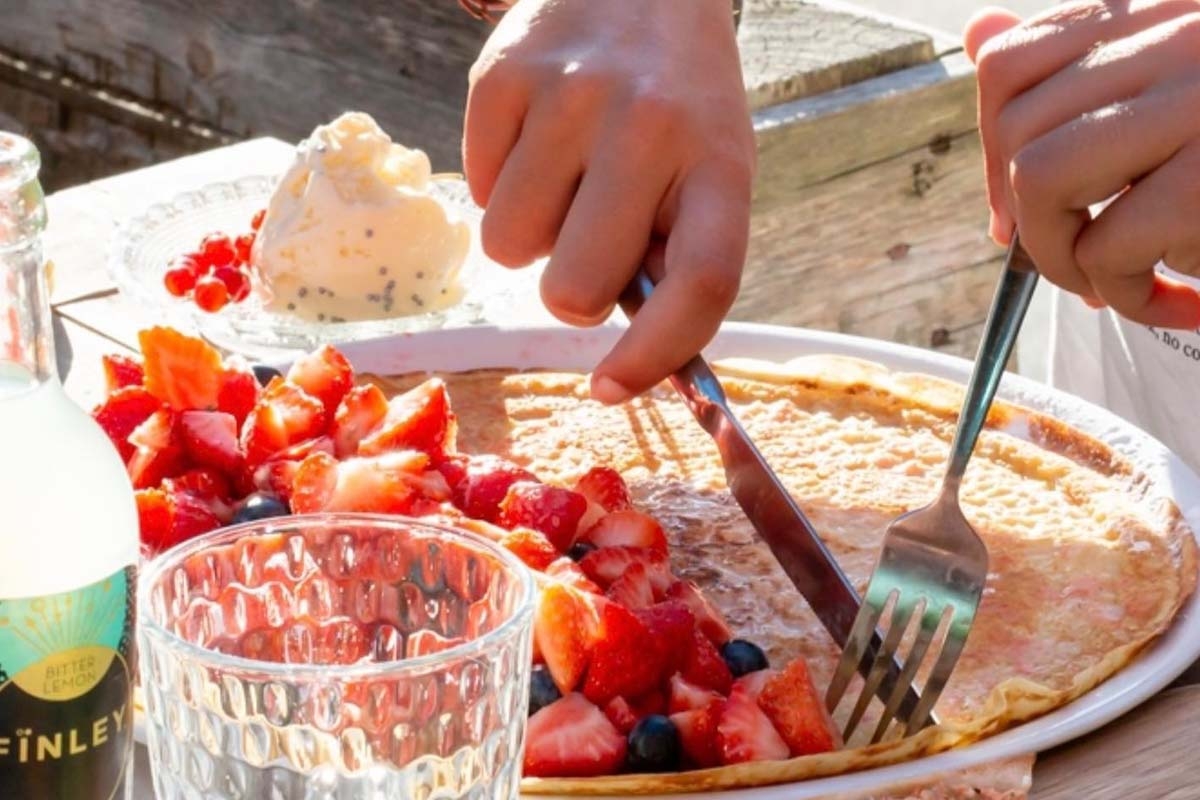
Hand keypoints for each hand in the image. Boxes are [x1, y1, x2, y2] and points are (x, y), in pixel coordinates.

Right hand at [463, 0, 754, 401]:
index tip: (611, 389)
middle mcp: (647, 125)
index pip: (700, 284)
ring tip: (566, 175)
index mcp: (719, 162)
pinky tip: (538, 139)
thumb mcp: (710, 165)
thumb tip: (626, 351)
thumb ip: (678, 252)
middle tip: (588, 239)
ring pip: (508, 249)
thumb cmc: (679, 99)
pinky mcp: (500, 76)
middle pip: (576, 290)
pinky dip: (500, 184)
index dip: (655, 356)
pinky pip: (475, 191)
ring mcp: (568, 97)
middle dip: (573, 290)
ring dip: (531, 235)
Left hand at [965, 1, 1199, 327]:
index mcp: (1168, 13)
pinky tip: (1181, 302)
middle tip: (1072, 265)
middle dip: (1026, 221)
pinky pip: (1115, 246)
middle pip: (1017, 129)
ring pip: (1044, 180)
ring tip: (1114, 286)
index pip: (1014, 62)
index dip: (993, 147)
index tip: (1016, 210)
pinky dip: (1130, 296)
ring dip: (1064, 257)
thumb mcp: (1184, 91)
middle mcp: (1185, 38)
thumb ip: (1090, 61)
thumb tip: (983, 35)